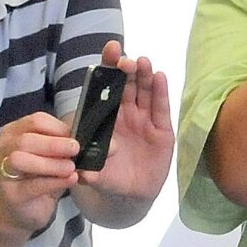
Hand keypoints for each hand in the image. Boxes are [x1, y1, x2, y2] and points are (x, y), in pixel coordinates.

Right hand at [0, 113, 78, 230]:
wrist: (23, 210)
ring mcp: (2, 172)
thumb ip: (62, 145)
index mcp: (13, 133)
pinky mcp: (10, 194)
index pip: (35, 121)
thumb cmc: (38, 178)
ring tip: (71, 167)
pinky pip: (31, 185)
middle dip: (54, 144)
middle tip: (76, 149)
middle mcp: (2, 149)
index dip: (58, 127)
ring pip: (21, 159)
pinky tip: (70, 180)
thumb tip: (84, 136)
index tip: (75, 136)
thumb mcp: (51, 157)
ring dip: (50, 163)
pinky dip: (54, 182)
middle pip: (25, 139)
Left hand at [78, 42, 172, 202]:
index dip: (108, 69)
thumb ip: (92, 174)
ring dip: (144, 76)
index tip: (109, 50)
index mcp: (105, 119)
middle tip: (125, 59)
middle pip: (126, 86)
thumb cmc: (109, 179)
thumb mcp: (98, 178)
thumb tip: (84, 174)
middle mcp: (124, 114)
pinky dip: (161, 93)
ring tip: (143, 62)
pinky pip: (161, 109)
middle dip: (126, 69)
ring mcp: (144, 120)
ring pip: (144, 92)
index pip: (105, 89)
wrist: (131, 196)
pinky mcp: (162, 131)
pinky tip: (160, 77)